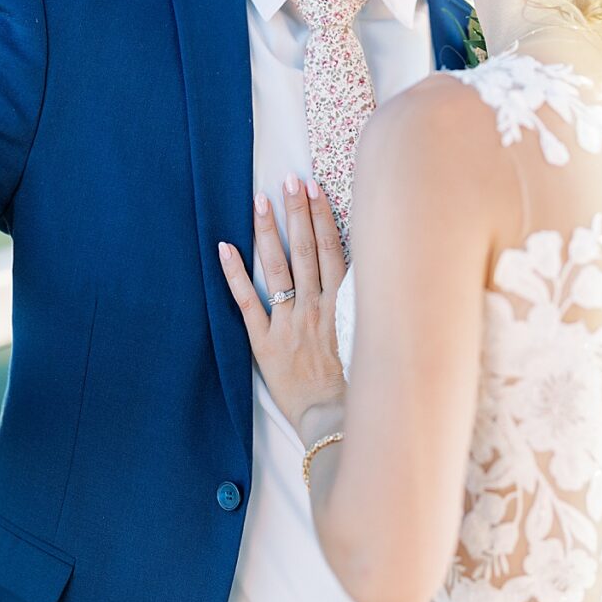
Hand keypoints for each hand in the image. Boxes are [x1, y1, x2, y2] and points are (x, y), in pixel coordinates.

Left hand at [218, 174, 347, 430]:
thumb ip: (366, 307)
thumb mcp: (370, 340)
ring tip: (260, 200)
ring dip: (269, 231)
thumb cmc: (356, 386)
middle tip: (289, 179)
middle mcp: (315, 308)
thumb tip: (377, 275)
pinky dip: (235, 274)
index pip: (333, 250)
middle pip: (306, 249)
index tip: (316, 189)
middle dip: (297, 211)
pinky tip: (225, 247)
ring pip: (278, 268)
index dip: (323, 217)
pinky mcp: (264, 343)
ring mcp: (288, 323)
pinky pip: (246, 302)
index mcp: (342, 306)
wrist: (334, 421)